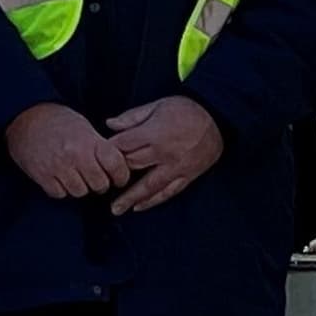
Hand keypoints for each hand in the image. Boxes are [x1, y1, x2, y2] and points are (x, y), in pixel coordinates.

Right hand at [3, 101, 127, 201]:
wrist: (25, 116)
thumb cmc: (57, 120)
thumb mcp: (84, 126)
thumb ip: (100, 146)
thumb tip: (118, 165)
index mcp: (89, 141)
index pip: (116, 165)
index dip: (121, 175)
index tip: (119, 178)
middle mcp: (75, 155)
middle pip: (100, 184)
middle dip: (100, 183)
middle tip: (95, 177)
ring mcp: (58, 167)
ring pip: (80, 192)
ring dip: (80, 187)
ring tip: (76, 176)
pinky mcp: (42, 176)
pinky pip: (60, 194)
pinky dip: (62, 189)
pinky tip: (60, 178)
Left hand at [104, 94, 226, 214]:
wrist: (218, 118)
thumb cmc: (186, 109)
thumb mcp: (158, 105)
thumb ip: (132, 117)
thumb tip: (109, 124)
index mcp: (154, 133)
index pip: (123, 146)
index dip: (108, 152)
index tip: (97, 158)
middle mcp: (163, 153)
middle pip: (132, 167)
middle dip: (115, 175)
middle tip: (100, 185)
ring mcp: (176, 167)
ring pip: (149, 186)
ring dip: (130, 198)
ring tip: (116, 209)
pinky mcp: (187, 175)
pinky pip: (168, 192)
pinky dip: (153, 201)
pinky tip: (139, 207)